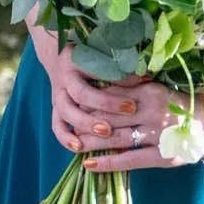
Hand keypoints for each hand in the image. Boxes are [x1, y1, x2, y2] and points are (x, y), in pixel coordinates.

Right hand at [36, 27, 138, 154]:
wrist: (59, 57)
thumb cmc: (91, 57)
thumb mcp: (104, 55)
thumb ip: (121, 67)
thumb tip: (147, 77)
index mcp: (78, 60)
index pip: (99, 69)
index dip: (122, 78)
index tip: (145, 82)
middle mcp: (66, 77)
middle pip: (81, 93)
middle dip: (105, 103)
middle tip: (130, 109)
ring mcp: (58, 94)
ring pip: (66, 111)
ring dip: (86, 122)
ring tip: (106, 131)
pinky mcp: (56, 109)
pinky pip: (56, 125)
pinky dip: (66, 137)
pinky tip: (79, 147)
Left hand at [72, 80, 203, 173]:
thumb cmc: (180, 104)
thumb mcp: (157, 89)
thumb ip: (131, 88)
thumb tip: (96, 88)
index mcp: (150, 91)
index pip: (110, 94)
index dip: (89, 100)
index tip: (73, 103)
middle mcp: (152, 112)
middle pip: (108, 116)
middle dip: (85, 121)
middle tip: (69, 123)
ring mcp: (158, 135)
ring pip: (115, 138)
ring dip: (90, 141)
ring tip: (73, 142)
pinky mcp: (163, 157)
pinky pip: (129, 160)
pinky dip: (107, 163)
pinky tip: (88, 164)